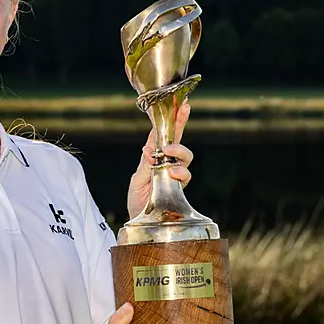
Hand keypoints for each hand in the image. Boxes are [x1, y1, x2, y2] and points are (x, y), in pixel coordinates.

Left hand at [127, 100, 193, 219]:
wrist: (138, 219)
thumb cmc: (137, 199)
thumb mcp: (137, 179)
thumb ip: (145, 163)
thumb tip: (150, 147)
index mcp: (156, 158)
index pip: (166, 135)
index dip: (174, 120)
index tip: (182, 104)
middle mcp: (168, 165)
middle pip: (180, 144)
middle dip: (180, 132)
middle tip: (169, 139)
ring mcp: (174, 176)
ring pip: (186, 159)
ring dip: (178, 153)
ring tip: (167, 156)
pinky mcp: (179, 188)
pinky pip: (184, 176)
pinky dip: (178, 172)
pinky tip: (170, 172)